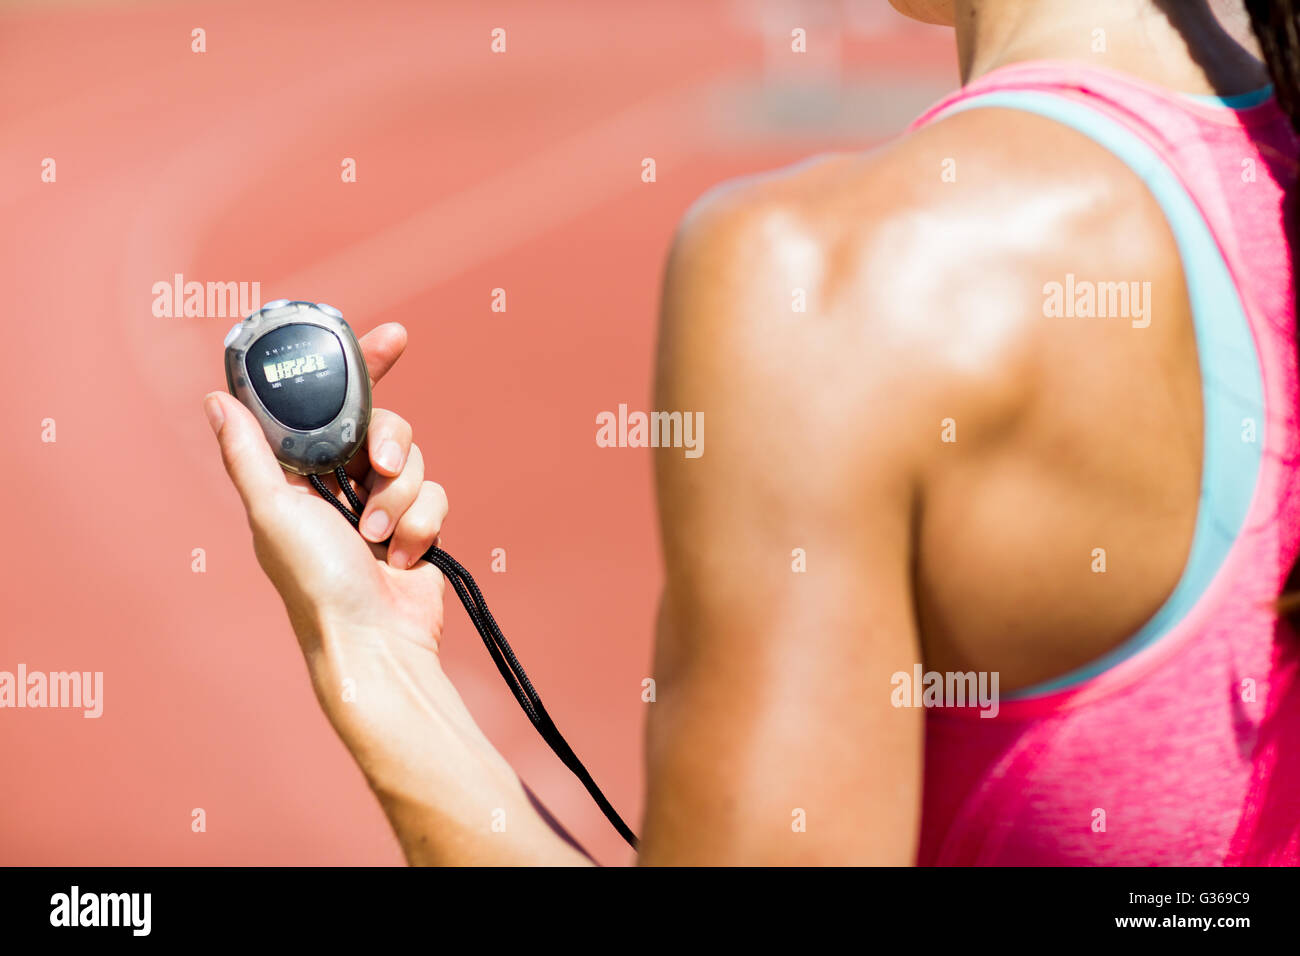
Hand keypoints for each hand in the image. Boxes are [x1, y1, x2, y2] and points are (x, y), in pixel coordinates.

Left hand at [204, 323, 592, 864]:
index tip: (392, 338)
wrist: (376, 642)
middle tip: (376, 468)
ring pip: (412, 459)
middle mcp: (339, 482)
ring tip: (378, 536)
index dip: (359, 367)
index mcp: (298, 472)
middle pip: (382, 424)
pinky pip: (436, 494)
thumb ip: (249, 453)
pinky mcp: (416, 525)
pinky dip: (421, 524)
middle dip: (387, 446)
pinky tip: (400, 556)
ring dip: (400, 498)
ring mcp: (380, 503)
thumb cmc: (315, 585)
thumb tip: (216, 399)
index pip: (328, 402)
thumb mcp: (273, 512)